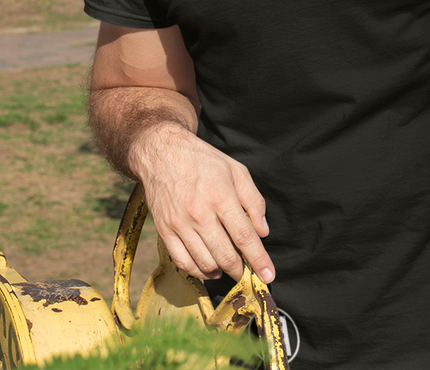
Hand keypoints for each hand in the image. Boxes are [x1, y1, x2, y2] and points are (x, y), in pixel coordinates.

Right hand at [129, 121, 274, 282]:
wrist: (161, 153)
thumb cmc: (203, 161)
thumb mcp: (236, 170)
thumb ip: (253, 201)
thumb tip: (262, 232)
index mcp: (221, 196)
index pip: (244, 236)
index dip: (258, 259)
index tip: (268, 276)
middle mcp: (200, 213)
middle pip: (225, 255)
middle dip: (241, 270)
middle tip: (248, 273)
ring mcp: (180, 224)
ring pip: (205, 263)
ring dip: (221, 272)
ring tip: (229, 267)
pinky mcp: (164, 231)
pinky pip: (182, 262)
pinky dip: (198, 272)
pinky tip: (208, 268)